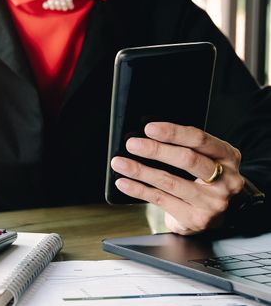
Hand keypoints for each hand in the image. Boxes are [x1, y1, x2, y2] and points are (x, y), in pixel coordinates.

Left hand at [110, 122, 244, 234]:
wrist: (218, 215)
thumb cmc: (205, 180)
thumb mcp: (205, 159)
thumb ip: (184, 147)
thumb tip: (146, 136)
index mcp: (227, 157)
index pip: (199, 139)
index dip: (173, 132)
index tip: (149, 128)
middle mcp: (225, 179)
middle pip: (187, 160)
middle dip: (156, 150)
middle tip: (132, 144)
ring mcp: (212, 202)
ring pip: (170, 181)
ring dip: (140, 171)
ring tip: (120, 163)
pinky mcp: (195, 218)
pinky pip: (160, 200)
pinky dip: (138, 190)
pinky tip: (124, 182)